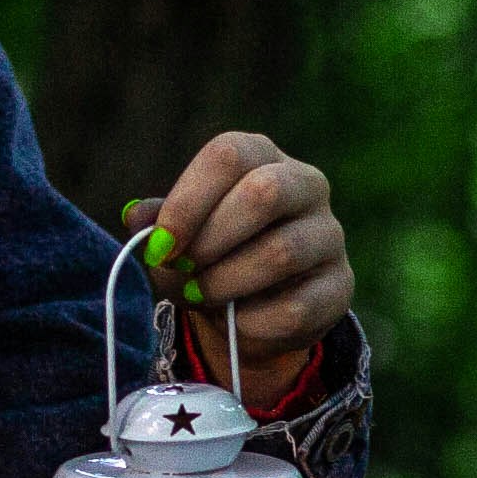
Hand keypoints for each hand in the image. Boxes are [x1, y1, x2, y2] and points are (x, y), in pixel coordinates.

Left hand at [126, 131, 351, 412]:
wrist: (255, 313)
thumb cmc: (212, 258)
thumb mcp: (180, 237)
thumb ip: (158, 223)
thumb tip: (135, 216)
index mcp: (263, 158)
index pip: (229, 155)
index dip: (188, 201)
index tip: (160, 245)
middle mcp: (306, 185)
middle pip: (264, 193)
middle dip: (211, 239)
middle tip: (184, 270)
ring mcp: (330, 235)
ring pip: (282, 252)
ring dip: (227, 282)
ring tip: (202, 295)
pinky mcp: (341, 286)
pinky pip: (297, 306)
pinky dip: (253, 322)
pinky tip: (235, 322)